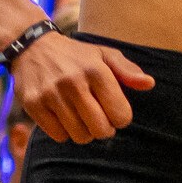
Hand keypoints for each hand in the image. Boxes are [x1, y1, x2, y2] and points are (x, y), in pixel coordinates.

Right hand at [10, 27, 151, 143]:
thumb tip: (149, 84)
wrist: (32, 46)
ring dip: (84, 132)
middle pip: (101, 130)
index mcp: (96, 69)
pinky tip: (62, 116)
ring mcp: (51, 94)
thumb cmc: (75, 55)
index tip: (113, 111)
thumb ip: (128, 70)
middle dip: (104, 129)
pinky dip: (64, 132)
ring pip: (79, 136)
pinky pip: (58, 136)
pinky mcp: (33, 104)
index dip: (120, 118)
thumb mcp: (103, 54)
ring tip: (80, 117)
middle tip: (98, 119)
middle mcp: (73, 81)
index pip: (120, 115)